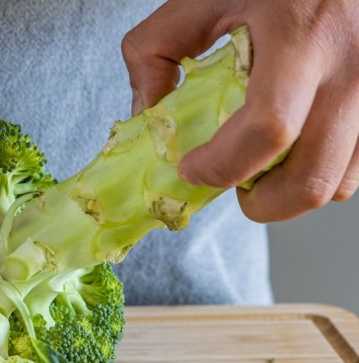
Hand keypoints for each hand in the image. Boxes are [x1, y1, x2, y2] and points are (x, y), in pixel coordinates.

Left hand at [122, 0, 358, 221]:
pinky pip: (358, 165)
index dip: (221, 166)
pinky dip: (319, 173)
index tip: (189, 168)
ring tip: (260, 167)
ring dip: (290, 192)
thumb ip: (156, 51)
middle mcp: (352, 68)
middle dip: (261, 204)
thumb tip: (145, 114)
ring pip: (339, 183)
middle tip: (229, 187)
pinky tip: (293, 152)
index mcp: (301, 38)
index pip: (267, 129)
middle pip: (311, 179)